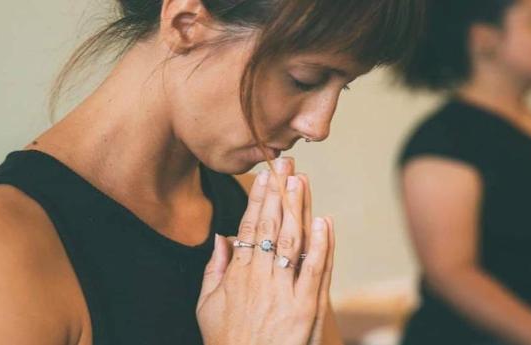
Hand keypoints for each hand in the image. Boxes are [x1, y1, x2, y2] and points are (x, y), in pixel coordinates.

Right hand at [197, 158, 334, 344]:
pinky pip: (314, 271)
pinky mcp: (305, 308)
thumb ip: (213, 269)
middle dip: (279, 192)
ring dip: (298, 209)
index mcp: (237, 274)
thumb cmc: (226, 341)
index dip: (258, 198)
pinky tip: (323, 222)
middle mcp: (260, 277)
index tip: (265, 175)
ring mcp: (284, 292)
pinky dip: (321, 246)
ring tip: (301, 180)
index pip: (249, 226)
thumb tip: (221, 237)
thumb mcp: (206, 305)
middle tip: (286, 163)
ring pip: (292, 241)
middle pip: (271, 226)